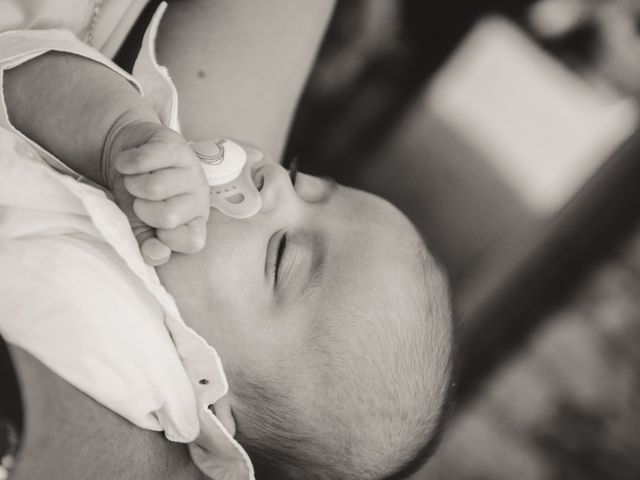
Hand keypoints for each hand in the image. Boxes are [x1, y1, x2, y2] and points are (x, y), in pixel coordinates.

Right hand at [104, 121, 209, 265]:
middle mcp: (199, 195)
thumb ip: (147, 246)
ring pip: (154, 187)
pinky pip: (143, 161)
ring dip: (133, 184)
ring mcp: (190, 168)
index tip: (153, 229)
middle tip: (142, 198)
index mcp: (195, 220)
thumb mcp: (139, 225)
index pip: (193, 241)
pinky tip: (130, 163)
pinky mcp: (174, 144)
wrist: (125, 156)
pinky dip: (126, 163)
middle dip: (142, 208)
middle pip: (168, 216)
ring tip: (137, 179)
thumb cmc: (137, 196)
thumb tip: (157, 255)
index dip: (167, 240)